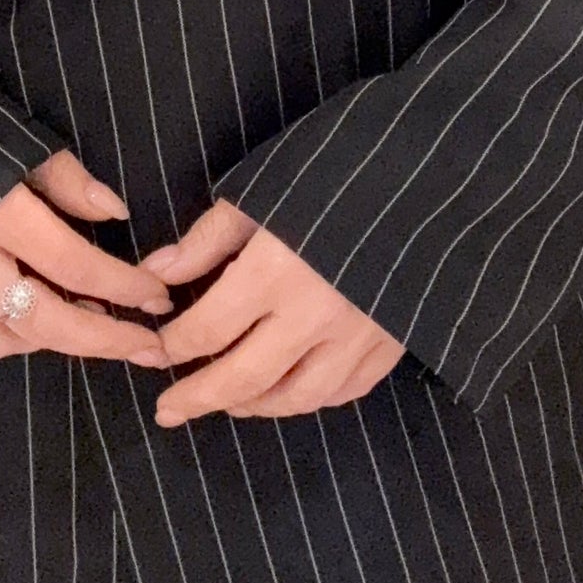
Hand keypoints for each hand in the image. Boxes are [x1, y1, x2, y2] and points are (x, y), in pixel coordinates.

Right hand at [0, 150, 172, 368]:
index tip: (160, 298)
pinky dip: (7, 338)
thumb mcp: (1, 132)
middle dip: (107, 339)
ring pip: (10, 339)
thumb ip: (60, 176)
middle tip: (150, 348)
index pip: (77, 265)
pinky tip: (29, 322)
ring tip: (93, 323)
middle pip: (50, 320)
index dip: (125, 286)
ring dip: (57, 338)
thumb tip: (114, 212)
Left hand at [141, 200, 405, 423]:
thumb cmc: (333, 171)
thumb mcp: (261, 191)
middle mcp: (313, 315)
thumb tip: (159, 272)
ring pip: (295, 397)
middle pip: (243, 378)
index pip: (207, 330)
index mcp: (274, 271)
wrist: (424, 174)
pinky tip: (288, 390)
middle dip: (198, 398)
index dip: (174, 346)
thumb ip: (208, 239)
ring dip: (253, 406)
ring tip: (226, 401)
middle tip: (168, 410)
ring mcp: (357, 337)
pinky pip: (343, 392)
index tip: (158, 349)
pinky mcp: (391, 344)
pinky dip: (309, 398)